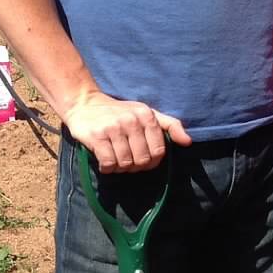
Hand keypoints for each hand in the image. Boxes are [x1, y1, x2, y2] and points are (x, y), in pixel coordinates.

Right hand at [65, 90, 190, 172]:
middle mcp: (131, 120)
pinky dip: (107, 168)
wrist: (84, 104)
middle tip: (127, 160)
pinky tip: (104, 161)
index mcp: (146, 115)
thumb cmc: (119, 112)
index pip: (159, 151)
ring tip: (115, 159)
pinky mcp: (97, 136)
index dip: (152, 162)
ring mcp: (113, 128)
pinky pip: (109, 163)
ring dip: (120, 168)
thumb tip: (188, 142)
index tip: (142, 159)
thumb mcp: (146, 113)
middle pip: (142, 160)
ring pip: (125, 164)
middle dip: (135, 166)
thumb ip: (169, 126)